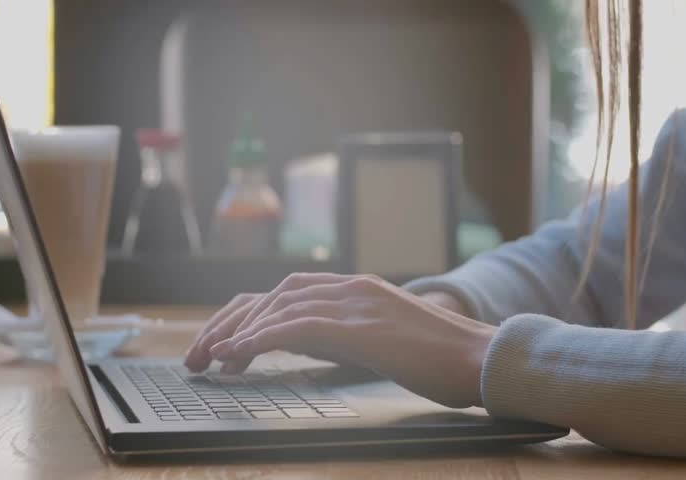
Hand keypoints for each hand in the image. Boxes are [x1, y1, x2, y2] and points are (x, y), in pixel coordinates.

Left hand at [184, 273, 495, 407]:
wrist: (484, 358)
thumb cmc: (438, 359)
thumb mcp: (381, 340)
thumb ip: (344, 334)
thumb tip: (303, 344)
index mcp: (355, 290)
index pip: (286, 294)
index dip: (248, 316)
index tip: (222, 345)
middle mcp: (351, 289)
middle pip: (274, 295)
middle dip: (232, 323)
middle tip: (201, 355)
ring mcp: (357, 303)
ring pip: (280, 307)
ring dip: (238, 333)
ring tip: (211, 359)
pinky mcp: (362, 327)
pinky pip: (299, 327)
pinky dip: (262, 338)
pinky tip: (240, 355)